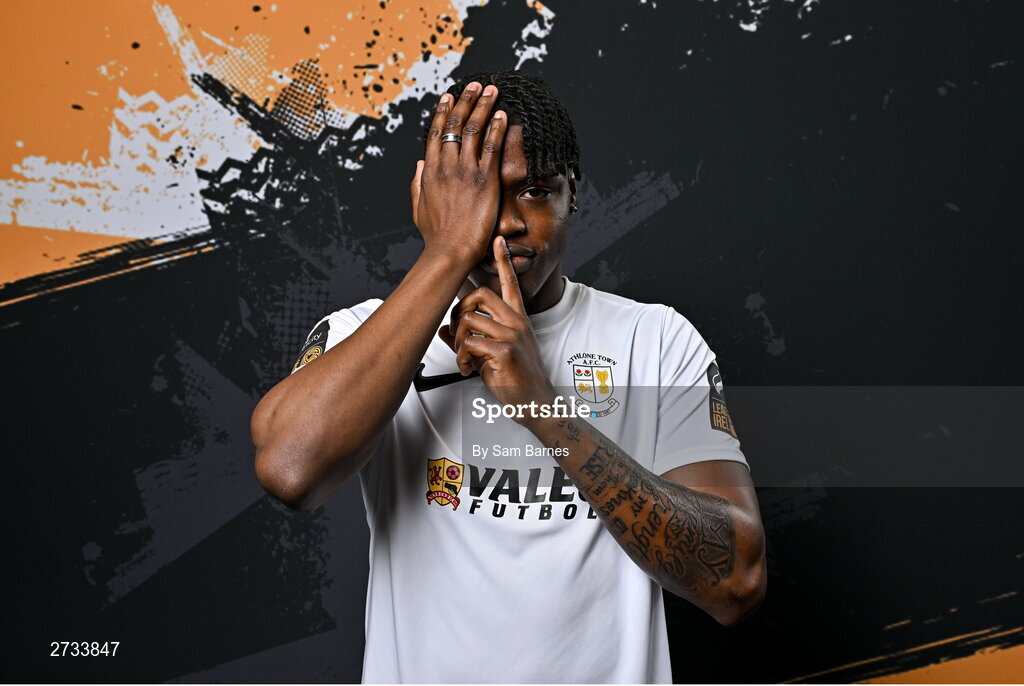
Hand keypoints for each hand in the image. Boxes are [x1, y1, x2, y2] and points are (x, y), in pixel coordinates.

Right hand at [410, 83, 507, 266]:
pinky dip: (496, 128)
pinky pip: (491, 147)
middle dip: (465, 100)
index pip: (436, 132)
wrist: (450, 251)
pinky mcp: (485, 180)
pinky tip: (502, 114)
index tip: (449, 95)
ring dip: (483, 106)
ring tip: (492, 91)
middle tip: (475, 84)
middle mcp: (446, 166)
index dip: (443, 111)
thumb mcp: (419, 208)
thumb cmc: (436, 236)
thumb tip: (419, 164)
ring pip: (473, 129)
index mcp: (430, 172)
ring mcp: (466, 172)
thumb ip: (418, 184)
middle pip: (455, 124)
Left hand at [438, 236, 556, 414]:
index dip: (503, 260)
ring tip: (463, 356)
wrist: (533, 401)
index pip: (510, 283)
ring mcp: (512, 335)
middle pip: (480, 293)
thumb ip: (469, 338)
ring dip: (457, 340)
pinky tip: (468, 368)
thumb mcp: (491, 353)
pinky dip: (461, 358)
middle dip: (459, 309)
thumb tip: (443, 330)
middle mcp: (516, 322)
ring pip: (470, 320)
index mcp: (517, 319)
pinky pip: (470, 343)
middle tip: (456, 330)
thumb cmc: (516, 377)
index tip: (497, 240)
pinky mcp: (504, 350)